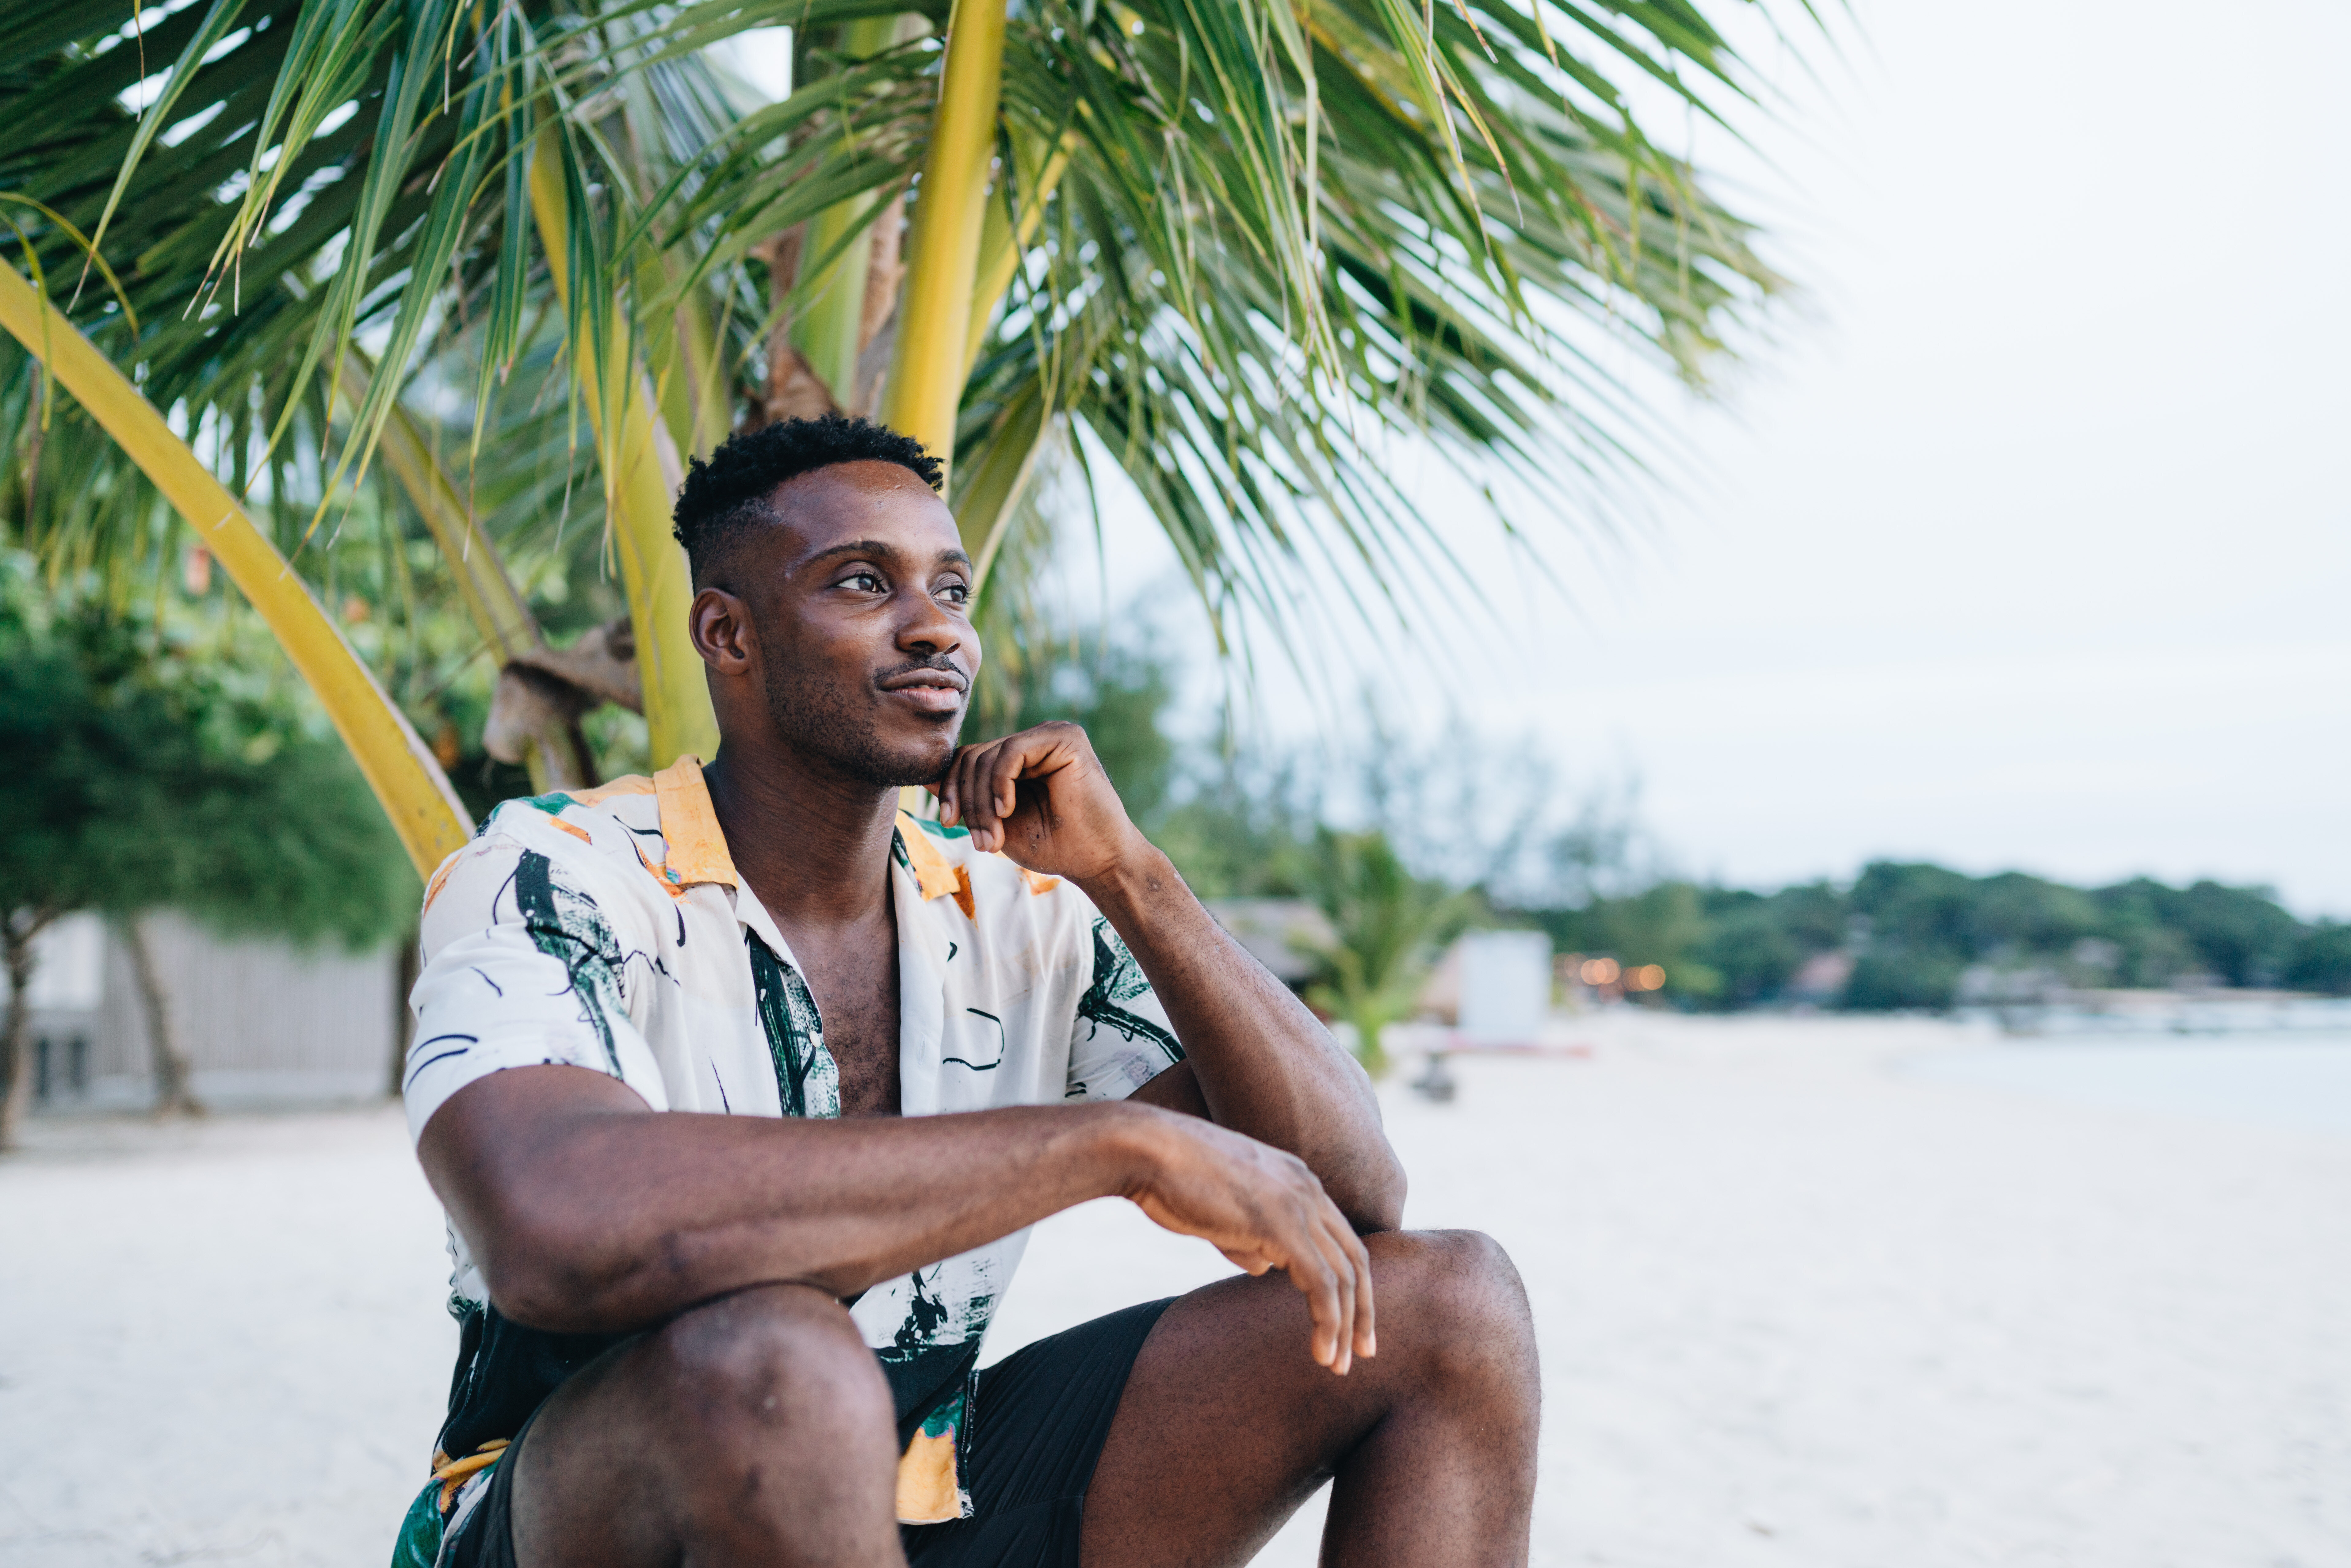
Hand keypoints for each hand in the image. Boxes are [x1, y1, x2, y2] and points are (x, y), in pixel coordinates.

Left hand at [933, 721, 1143, 882]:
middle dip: (967, 802)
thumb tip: (923, 775)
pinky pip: (1011, 751)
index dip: (949, 787)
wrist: (1097, 862)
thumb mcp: (994, 820)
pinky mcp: (1065, 737)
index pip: (967, 757)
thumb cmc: (1051, 845)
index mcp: (1019, 758)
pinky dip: (1000, 784)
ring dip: (982, 804)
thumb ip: (966, 796)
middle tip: (980, 844)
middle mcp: (1034, 740)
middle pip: (973, 756)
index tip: (946, 821)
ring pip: (987, 755)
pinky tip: (1007, 810)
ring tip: (992, 839)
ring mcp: (1050, 735)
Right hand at [1119, 1109, 1376, 1374]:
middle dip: (1362, 1309)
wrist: (1146, 1151)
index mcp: (1296, 1179)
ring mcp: (1298, 1204)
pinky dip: (1327, 1321)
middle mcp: (1308, 1188)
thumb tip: (1264, 1266)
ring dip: (1346, 1325)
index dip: (1350, 1283)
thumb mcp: (1220, 1212)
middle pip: (1355, 1257)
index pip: (1340, 1237)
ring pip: (1344, 1275)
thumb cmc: (1170, 1179)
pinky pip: (1322, 1283)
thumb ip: (1247, 1238)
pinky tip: (1321, 1351)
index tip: (1349, 1323)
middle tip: (1362, 1353)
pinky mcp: (1282, 1226)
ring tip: (1337, 1364)